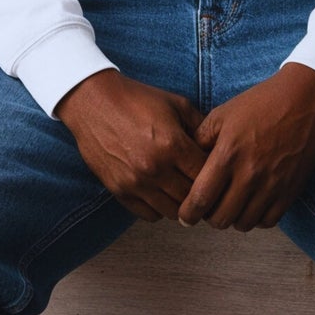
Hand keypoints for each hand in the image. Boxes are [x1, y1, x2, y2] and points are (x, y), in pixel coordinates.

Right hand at [55, 69, 207, 222]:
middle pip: (191, 198)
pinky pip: (149, 215)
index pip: (205, 175)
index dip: (216, 174)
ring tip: (184, 191)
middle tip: (204, 186)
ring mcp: (135, 183)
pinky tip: (162, 193)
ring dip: (181, 204)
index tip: (217, 172)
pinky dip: (159, 208)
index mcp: (172, 145)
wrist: (95, 103)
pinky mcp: (119, 191)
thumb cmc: (138, 100)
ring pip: (172, 212)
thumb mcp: (177, 104)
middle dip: (201, 192)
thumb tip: (219, 146)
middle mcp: (155, 168)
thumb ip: (201, 126)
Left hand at [178, 64, 314, 231]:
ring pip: (243, 223)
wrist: (304, 98)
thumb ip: (200, 139)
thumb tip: (187, 163)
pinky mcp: (290, 190)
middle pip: (220, 219)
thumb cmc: (261, 102)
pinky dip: (257, 218)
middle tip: (210, 207)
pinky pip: (268, 221)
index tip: (185, 214)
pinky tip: (253, 203)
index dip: (187, 213)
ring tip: (232, 204)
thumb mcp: (223, 113)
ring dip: (233, 218)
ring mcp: (272, 185)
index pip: (200, 199)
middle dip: (209, 217)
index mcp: (228, 154)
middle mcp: (249, 174)